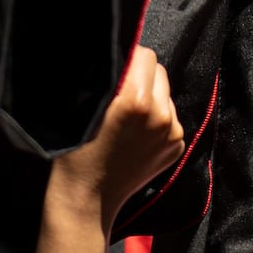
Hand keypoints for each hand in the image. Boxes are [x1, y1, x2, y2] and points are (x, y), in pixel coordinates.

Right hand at [48, 46, 185, 236]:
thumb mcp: (83, 107)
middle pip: (159, 71)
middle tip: (121, 91)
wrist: (87, 199)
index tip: (118, 66)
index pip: (145, 55)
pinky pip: (170, 118)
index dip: (130, 56)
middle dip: (142, 76)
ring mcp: (172, 132)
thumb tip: (119, 54)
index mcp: (136, 99)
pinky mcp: (177, 146)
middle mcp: (161, 114)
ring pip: (167, 95)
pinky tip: (136, 135)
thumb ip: (107, 77)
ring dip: (152, 97)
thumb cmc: (75, 151)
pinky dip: (157, 120)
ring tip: (128, 117)